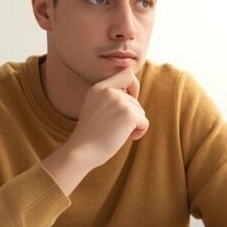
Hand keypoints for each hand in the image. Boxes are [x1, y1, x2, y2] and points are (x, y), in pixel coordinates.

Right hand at [43, 68, 148, 193]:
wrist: (82, 151)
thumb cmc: (90, 136)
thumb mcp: (96, 108)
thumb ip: (110, 99)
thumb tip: (133, 97)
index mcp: (98, 88)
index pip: (127, 74)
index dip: (134, 87)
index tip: (130, 101)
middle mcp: (109, 91)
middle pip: (135, 99)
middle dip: (132, 115)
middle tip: (118, 128)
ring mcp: (119, 101)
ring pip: (140, 111)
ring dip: (134, 125)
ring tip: (118, 133)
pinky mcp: (129, 114)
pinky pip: (145, 122)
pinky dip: (140, 132)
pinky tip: (127, 138)